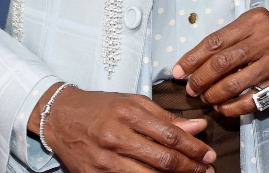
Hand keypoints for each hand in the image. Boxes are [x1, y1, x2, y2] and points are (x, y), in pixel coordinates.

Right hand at [29, 84, 215, 172]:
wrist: (59, 117)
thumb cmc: (101, 107)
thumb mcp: (134, 102)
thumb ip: (166, 117)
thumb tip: (198, 126)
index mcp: (129, 114)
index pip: (170, 135)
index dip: (193, 148)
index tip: (209, 155)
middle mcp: (117, 138)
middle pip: (162, 159)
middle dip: (189, 167)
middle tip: (207, 170)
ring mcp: (104, 160)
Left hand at [172, 9, 268, 116]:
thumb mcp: (258, 24)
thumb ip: (231, 37)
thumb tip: (196, 60)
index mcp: (255, 21)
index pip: (215, 41)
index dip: (192, 58)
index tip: (178, 71)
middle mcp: (265, 40)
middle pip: (221, 63)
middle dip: (199, 79)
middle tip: (191, 88)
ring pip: (232, 84)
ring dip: (212, 96)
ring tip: (206, 98)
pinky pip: (249, 101)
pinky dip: (230, 108)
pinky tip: (223, 108)